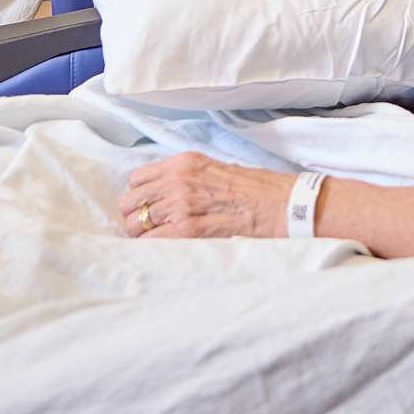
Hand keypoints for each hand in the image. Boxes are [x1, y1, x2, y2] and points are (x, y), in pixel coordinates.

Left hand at [121, 152, 289, 238]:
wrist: (281, 204)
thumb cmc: (254, 190)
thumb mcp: (213, 170)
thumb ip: (185, 178)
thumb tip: (160, 194)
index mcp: (183, 163)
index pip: (137, 179)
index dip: (139, 196)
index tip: (146, 207)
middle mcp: (178, 179)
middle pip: (131, 201)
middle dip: (135, 217)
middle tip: (147, 228)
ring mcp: (182, 204)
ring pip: (137, 223)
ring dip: (142, 235)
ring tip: (156, 241)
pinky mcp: (190, 228)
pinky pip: (154, 240)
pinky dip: (152, 247)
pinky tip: (163, 250)